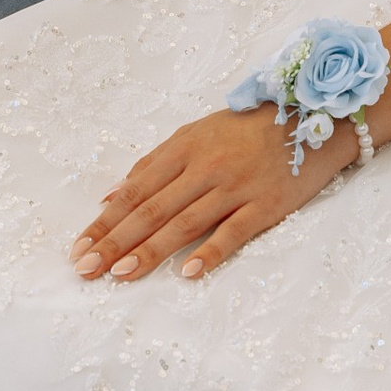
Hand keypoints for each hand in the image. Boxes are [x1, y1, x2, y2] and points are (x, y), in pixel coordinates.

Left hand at [72, 105, 357, 285]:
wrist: (311, 116)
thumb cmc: (245, 128)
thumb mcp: (194, 134)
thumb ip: (153, 164)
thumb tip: (110, 196)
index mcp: (183, 148)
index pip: (134, 190)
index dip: (105, 221)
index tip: (79, 247)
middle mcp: (204, 167)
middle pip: (152, 210)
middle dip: (115, 241)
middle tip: (86, 269)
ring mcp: (236, 187)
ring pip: (184, 223)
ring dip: (150, 251)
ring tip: (121, 275)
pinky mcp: (266, 205)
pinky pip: (234, 232)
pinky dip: (209, 253)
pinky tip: (186, 273)